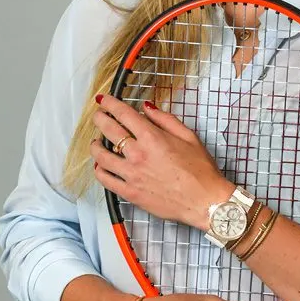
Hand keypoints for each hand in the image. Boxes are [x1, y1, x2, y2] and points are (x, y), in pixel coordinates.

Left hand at [91, 94, 230, 228]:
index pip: (124, 114)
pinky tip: (100, 166)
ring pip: (102, 156)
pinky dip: (99, 170)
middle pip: (109, 131)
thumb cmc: (200, 171)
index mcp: (153, 138)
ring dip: (95, 145)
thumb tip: (148, 109)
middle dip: (100, 118)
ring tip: (96, 142)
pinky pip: (105, 180)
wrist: (203, 200)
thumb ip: (165, 120)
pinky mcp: (129, 193)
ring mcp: (131, 175)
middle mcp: (138, 155)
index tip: (105, 100)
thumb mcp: (189, 137)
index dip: (111, 104)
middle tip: (98, 115)